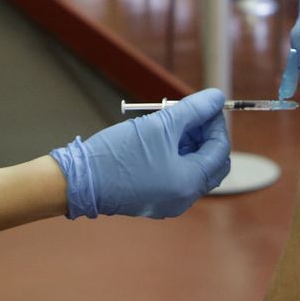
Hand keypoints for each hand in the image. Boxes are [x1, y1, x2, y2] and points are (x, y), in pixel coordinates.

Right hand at [51, 88, 230, 218]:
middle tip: (194, 113)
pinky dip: (177, 157)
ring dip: (191, 144)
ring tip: (174, 122)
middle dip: (206, 136)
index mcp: (189, 183)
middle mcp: (183, 199)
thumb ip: (192, 110)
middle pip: (211, 163)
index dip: (216, 124)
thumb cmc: (118, 153)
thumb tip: (216, 98)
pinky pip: (177, 177)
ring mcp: (169, 203)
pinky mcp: (155, 200)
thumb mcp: (159, 125)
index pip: (219, 150)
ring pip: (194, 170)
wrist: (79, 181)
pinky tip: (164, 139)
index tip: (207, 104)